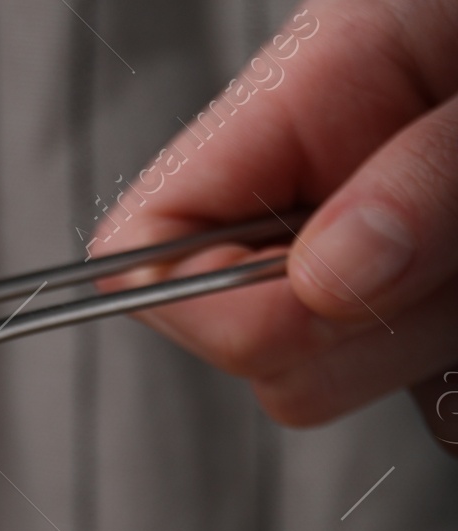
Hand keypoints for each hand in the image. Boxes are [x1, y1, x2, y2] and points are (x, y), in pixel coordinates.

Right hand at [92, 1, 457, 436]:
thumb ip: (426, 179)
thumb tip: (329, 277)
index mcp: (300, 100)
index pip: (146, 246)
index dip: (205, 300)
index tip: (324, 288)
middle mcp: (319, 186)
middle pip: (247, 346)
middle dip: (356, 329)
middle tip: (453, 248)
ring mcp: (371, 256)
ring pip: (331, 382)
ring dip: (428, 339)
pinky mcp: (427, 309)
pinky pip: (419, 387)